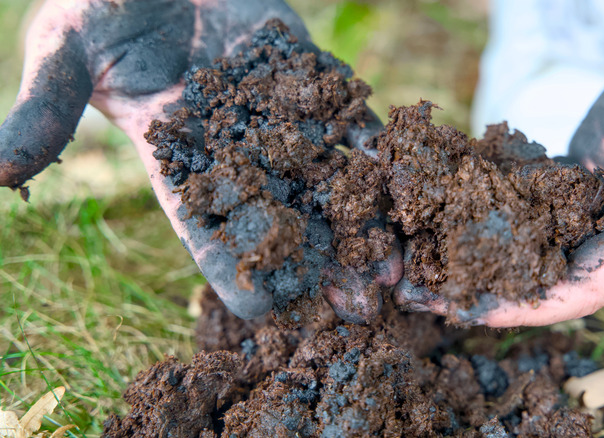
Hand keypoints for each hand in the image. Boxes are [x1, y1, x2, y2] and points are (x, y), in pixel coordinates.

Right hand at [0, 0, 400, 322]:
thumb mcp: (65, 48)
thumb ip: (44, 109)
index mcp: (176, 156)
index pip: (205, 225)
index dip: (233, 267)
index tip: (267, 311)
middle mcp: (234, 145)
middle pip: (281, 215)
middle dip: (318, 260)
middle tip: (357, 306)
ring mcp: (276, 111)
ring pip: (324, 174)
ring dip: (360, 216)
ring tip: (395, 262)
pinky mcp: (306, 74)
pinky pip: (347, 112)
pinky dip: (375, 142)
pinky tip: (408, 176)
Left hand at [394, 0, 603, 326]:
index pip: (583, 290)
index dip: (523, 306)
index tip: (464, 312)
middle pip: (541, 280)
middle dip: (477, 289)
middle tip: (411, 290)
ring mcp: (591, 212)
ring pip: (522, 247)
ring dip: (465, 254)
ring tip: (406, 254)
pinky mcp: (570, 186)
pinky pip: (519, 207)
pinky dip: (477, 211)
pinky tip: (434, 207)